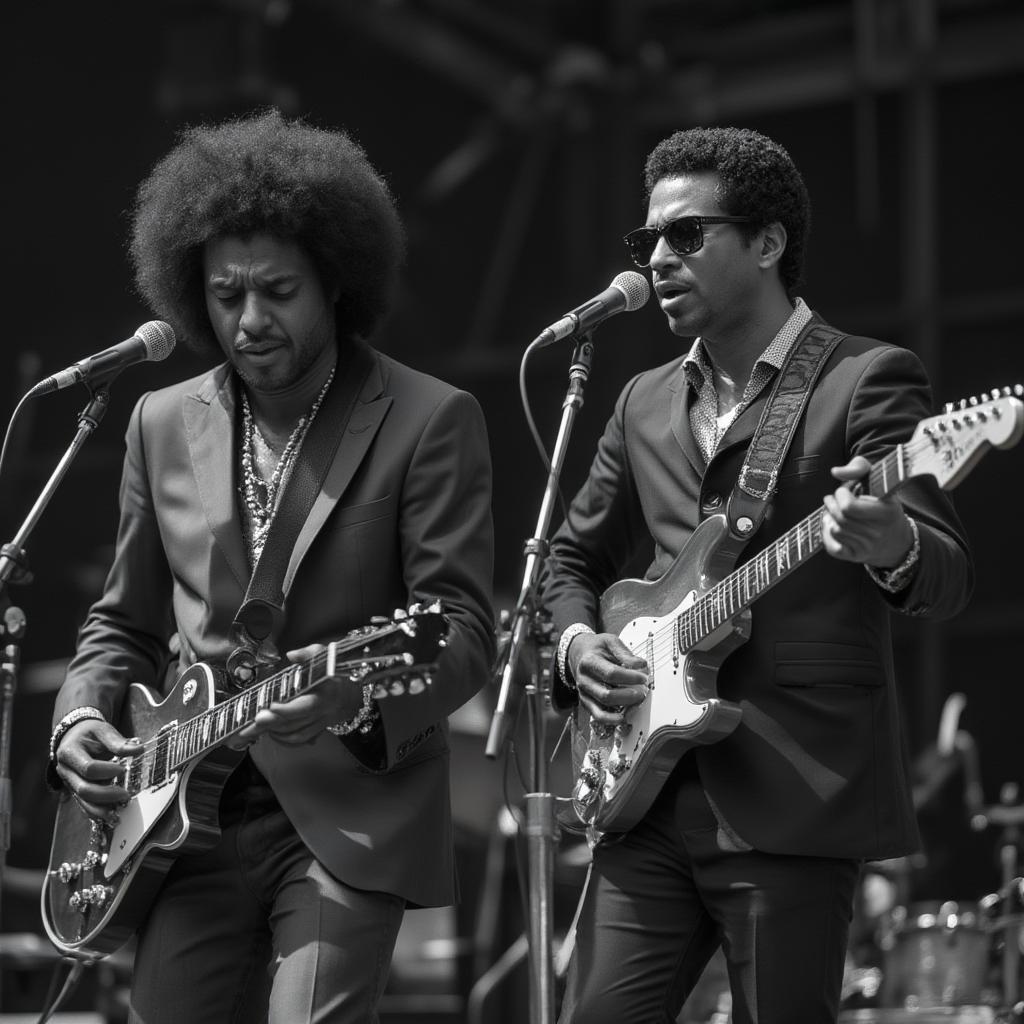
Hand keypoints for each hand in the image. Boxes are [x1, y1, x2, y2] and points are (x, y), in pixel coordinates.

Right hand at [54, 720, 143, 821]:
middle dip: (106, 795)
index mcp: (69, 753)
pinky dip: (97, 812)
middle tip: (126, 795)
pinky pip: (84, 804)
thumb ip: (119, 742)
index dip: (106, 771)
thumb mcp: (103, 730)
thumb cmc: (90, 733)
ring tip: (118, 815)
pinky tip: (110, 817)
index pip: (88, 768)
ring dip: (100, 810)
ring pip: (82, 801)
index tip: (123, 768)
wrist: (74, 736)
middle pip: (83, 789)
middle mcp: (65, 771)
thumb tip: (139, 749)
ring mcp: (69, 783)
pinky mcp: (75, 790)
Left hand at [228, 643, 363, 747]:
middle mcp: (323, 712)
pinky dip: (284, 739)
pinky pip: (299, 739)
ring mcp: (320, 722)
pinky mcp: (318, 729)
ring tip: (253, 728)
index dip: (287, 709)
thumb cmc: (335, 671)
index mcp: (325, 694)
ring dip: (273, 732)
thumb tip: (292, 654)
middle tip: (249, 725)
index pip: (305, 706)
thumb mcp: (325, 656)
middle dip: (270, 724)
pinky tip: (270, 733)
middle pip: (294, 723)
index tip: (270, 707)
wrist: (354, 691)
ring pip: (295, 734)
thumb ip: (308, 654)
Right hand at [567, 631, 648, 728]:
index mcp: (589, 662)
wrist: (579, 653)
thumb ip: (625, 653)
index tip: (644, 677)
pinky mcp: (586, 701)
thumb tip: (641, 665)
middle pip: (607, 694)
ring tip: (638, 701)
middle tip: (643, 691)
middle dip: (629, 696)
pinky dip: (610, 719)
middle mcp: (584, 679)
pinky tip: (623, 717)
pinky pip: (597, 715)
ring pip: (603, 706)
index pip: (611, 674)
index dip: (630, 677)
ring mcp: (584, 692)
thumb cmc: (597, 648)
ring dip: (624, 707)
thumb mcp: (610, 641)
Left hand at [822, 456, 914, 567]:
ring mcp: (867, 547)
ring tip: (834, 511)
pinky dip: (827, 534)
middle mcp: (878, 532)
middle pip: (840, 517)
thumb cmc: (884, 506)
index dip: (840, 495)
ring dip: (829, 517)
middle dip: (831, 504)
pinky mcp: (857, 557)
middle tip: (832, 499)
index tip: (844, 491)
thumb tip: (835, 471)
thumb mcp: (881, 483)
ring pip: (835, 530)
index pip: (849, 507)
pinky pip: (832, 546)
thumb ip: (860, 467)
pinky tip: (833, 525)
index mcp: (886, 512)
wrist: (897, 542)